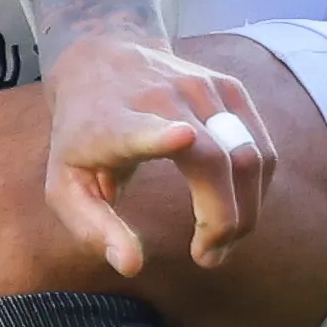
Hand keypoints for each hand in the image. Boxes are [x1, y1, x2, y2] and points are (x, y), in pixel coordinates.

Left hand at [42, 33, 271, 274]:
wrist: (100, 60)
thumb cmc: (81, 136)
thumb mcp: (65, 184)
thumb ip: (93, 227)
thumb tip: (131, 266)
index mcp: (117, 123)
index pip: (141, 126)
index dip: (163, 135)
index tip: (183, 137)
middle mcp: (163, 98)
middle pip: (217, 160)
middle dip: (224, 221)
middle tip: (209, 258)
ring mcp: (202, 88)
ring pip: (250, 156)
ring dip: (247, 210)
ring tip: (223, 242)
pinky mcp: (229, 88)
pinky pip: (260, 148)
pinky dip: (255, 187)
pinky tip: (236, 208)